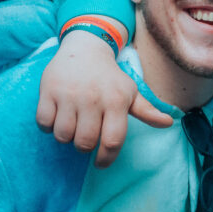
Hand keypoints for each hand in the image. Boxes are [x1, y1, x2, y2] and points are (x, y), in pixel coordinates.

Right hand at [38, 30, 172, 166]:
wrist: (85, 48)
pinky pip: (44, 123)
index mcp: (116, 101)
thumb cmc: (109, 77)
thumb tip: (168, 123)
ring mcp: (69, 95)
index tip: (101, 163)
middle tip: (85, 137)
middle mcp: (93, 98)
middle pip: (85, 143)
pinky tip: (57, 116)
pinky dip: (48, 126)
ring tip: (72, 125)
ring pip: (63, 136)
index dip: (106, 158)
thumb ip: (147, 111)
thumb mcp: (129, 92)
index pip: (113, 140)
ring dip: (66, 137)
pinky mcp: (48, 91)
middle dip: (84, 147)